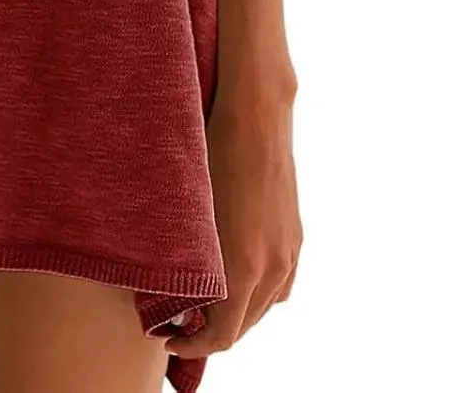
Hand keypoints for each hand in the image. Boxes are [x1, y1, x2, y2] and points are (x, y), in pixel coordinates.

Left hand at [167, 86, 301, 359]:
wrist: (255, 117)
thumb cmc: (211, 155)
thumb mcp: (193, 213)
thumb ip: (191, 262)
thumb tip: (174, 290)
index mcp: (244, 268)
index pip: (223, 336)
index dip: (193, 345)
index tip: (166, 338)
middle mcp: (273, 267)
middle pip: (244, 326)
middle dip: (211, 332)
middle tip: (177, 321)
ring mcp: (289, 252)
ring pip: (264, 307)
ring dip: (236, 314)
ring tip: (204, 301)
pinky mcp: (295, 236)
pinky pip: (280, 284)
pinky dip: (257, 294)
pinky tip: (236, 278)